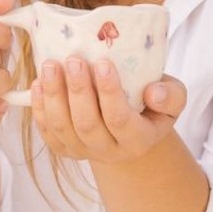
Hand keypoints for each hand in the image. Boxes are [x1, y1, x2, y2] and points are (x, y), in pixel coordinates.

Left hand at [32, 58, 185, 163]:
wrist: (133, 125)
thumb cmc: (153, 103)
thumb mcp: (174, 97)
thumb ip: (171, 95)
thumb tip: (154, 93)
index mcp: (139, 140)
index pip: (120, 120)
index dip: (109, 93)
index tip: (102, 63)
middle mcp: (110, 152)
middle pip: (87, 125)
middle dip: (78, 91)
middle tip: (73, 59)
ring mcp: (84, 152)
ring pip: (63, 128)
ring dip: (53, 96)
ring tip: (50, 65)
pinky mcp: (64, 148)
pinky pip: (48, 132)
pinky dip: (39, 108)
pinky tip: (38, 83)